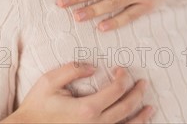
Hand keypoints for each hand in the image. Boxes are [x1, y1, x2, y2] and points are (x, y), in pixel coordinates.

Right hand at [2, 64, 152, 123]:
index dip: (123, 77)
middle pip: (126, 108)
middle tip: (143, 83)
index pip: (116, 90)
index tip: (121, 69)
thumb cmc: (37, 105)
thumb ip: (72, 70)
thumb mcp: (49, 81)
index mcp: (87, 108)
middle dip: (137, 93)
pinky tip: (136, 123)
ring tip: (150, 107)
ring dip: (141, 115)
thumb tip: (92, 67)